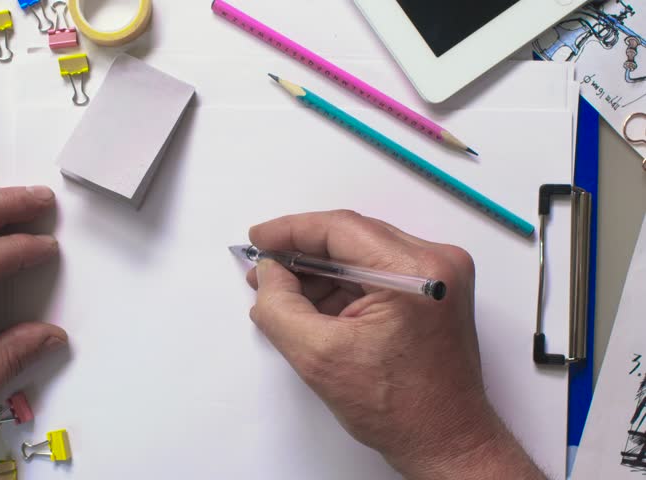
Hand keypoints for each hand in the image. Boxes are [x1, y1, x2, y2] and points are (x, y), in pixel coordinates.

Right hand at [246, 211, 544, 479]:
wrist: (445, 440)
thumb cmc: (400, 410)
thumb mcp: (318, 357)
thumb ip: (280, 306)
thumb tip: (268, 273)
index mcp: (415, 273)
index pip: (341, 229)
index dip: (291, 230)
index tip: (260, 238)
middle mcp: (437, 263)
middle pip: (352, 237)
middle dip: (303, 253)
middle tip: (265, 268)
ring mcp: (440, 275)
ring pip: (362, 254)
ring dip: (321, 272)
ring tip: (284, 294)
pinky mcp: (435, 289)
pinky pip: (377, 271)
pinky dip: (343, 285)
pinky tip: (313, 304)